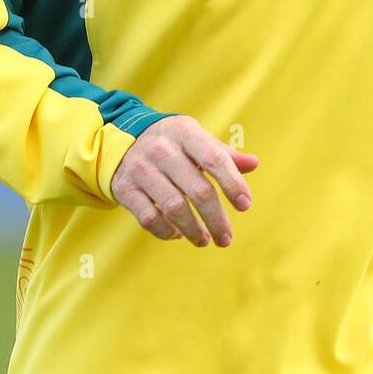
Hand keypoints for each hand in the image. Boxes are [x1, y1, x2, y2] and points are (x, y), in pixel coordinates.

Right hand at [110, 115, 258, 247]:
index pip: (214, 158)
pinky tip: (177, 234)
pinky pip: (149, 218)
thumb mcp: (195, 139)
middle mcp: (162, 149)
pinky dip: (166, 231)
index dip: (232, 183)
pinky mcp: (125, 188)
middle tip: (226, 238)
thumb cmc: (171, 143)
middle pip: (198, 190)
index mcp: (185, 133)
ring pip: (174, 208)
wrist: (119, 139)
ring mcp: (141, 169)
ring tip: (205, 240)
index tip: (245, 205)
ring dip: (194, 230)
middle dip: (216, 219)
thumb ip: (223, 154)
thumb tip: (253, 163)